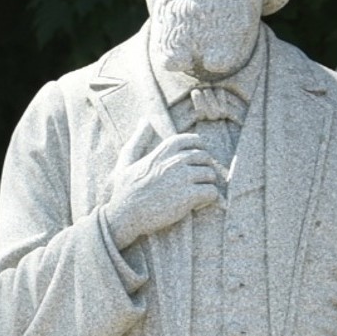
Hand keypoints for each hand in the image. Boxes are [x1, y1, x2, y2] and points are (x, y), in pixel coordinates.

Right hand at [104, 131, 223, 248]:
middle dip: (204, 168)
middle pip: (205, 157)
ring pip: (210, 175)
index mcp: (164, 150)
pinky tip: (197, 204)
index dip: (199, 148)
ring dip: (207, 185)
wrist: (124, 215)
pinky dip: (208, 199)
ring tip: (197, 195)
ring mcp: (183, 178)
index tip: (197, 160)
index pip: (193, 140)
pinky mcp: (188, 197)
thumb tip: (144, 120)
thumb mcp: (127, 160)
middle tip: (197, 182)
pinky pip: (212, 192)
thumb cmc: (124, 190)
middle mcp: (176, 160)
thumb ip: (138, 139)